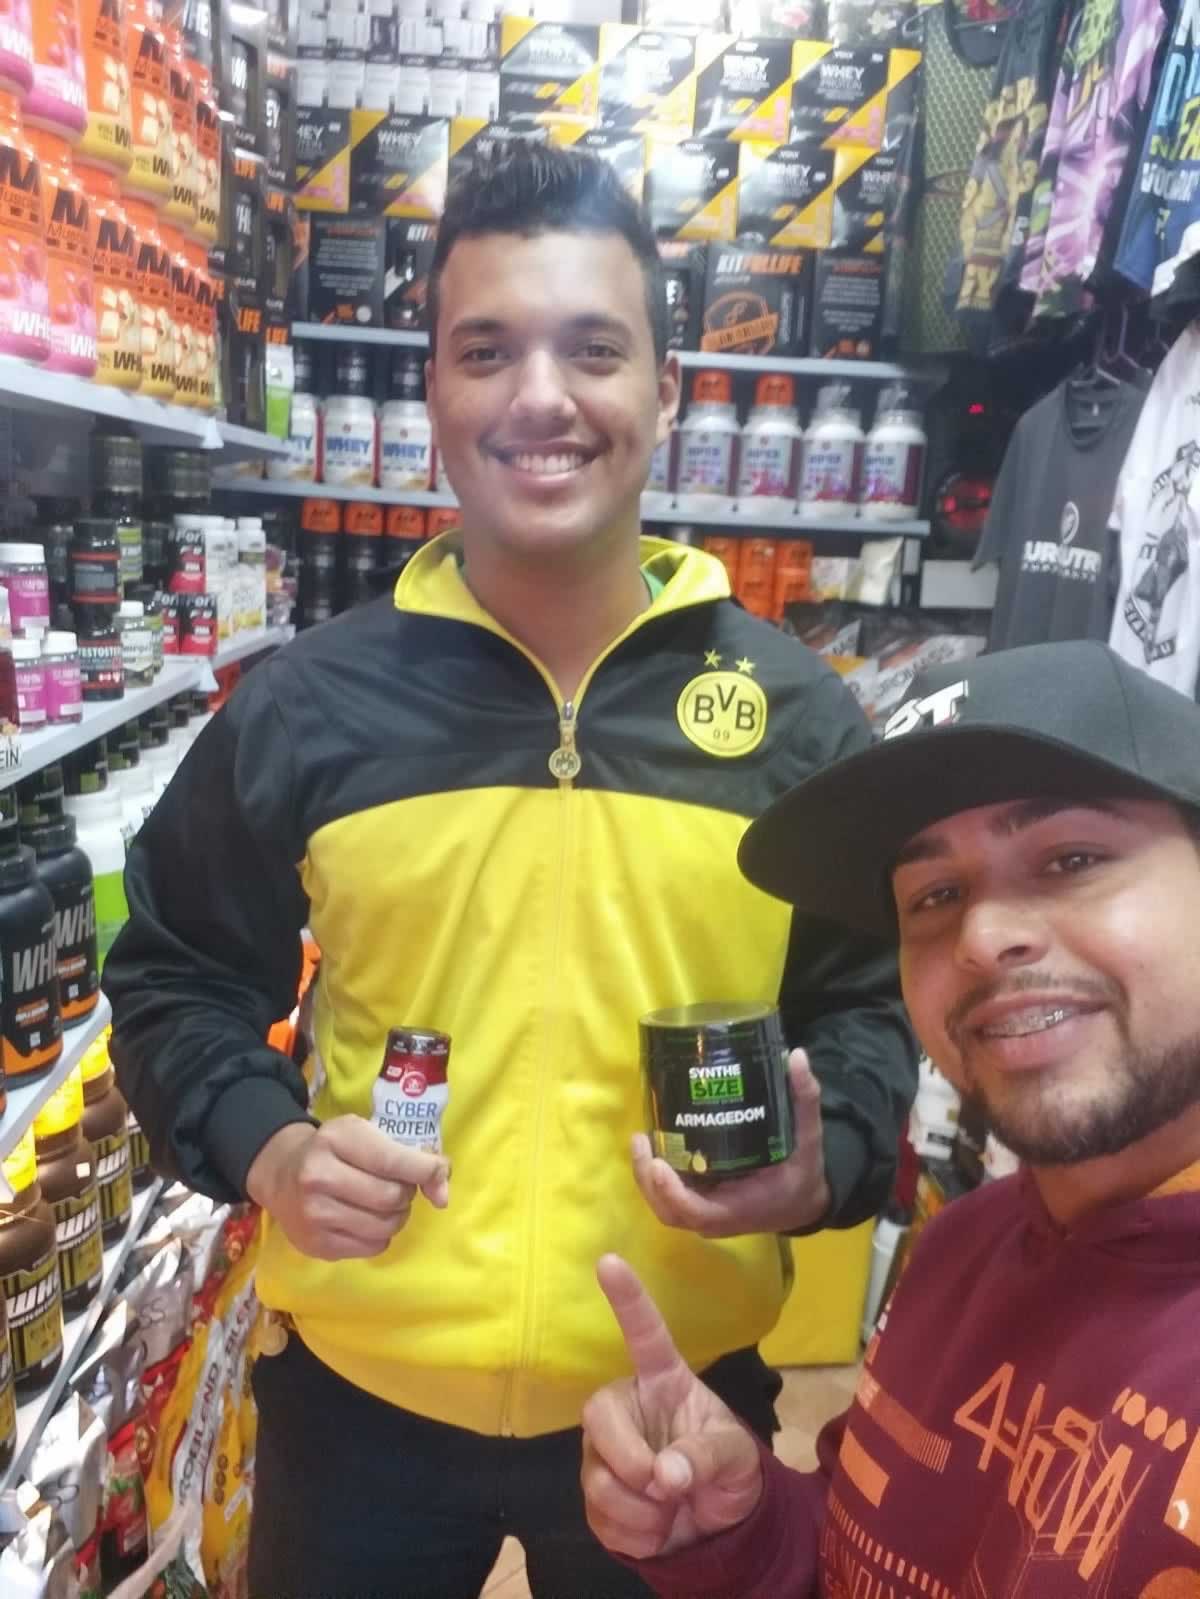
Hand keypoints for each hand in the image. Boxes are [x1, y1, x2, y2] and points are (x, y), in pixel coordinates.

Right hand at [245, 1116, 450, 1261]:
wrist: (282, 1172)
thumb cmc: (334, 1149)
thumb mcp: (366, 1134)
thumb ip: (409, 1156)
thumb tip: (443, 1194)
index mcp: (336, 1139)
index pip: (393, 1162)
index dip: (426, 1170)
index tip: (440, 1171)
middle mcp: (319, 1176)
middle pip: (391, 1198)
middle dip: (407, 1194)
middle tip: (398, 1186)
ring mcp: (314, 1214)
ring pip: (385, 1227)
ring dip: (397, 1217)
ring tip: (384, 1204)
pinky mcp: (316, 1244)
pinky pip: (373, 1248)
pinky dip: (381, 1236)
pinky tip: (366, 1219)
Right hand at [582, 1255, 761, 1559]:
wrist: (719, 1528)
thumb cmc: (729, 1469)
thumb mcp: (735, 1456)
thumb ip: (705, 1456)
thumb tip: (665, 1474)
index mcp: (664, 1383)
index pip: (645, 1335)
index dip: (629, 1299)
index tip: (609, 1260)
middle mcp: (628, 1410)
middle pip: (598, 1414)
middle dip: (627, 1458)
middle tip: (664, 1486)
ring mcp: (606, 1453)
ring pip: (595, 1475)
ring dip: (639, 1508)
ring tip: (671, 1511)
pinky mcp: (597, 1497)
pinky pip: (597, 1516)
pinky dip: (633, 1534)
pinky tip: (656, 1529)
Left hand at [633, 1049, 828, 1237]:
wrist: (803, 1201)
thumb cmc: (803, 1172)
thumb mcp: (810, 1137)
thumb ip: (805, 1098)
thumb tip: (796, 1056)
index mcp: (741, 1207)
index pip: (696, 1212)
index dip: (671, 1192)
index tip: (658, 1163)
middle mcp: (718, 1216)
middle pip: (669, 1210)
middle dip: (648, 1179)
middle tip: (642, 1138)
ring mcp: (706, 1211)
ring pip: (665, 1204)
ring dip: (646, 1176)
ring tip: (641, 1137)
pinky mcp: (701, 1202)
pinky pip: (670, 1196)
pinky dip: (655, 1176)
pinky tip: (652, 1143)